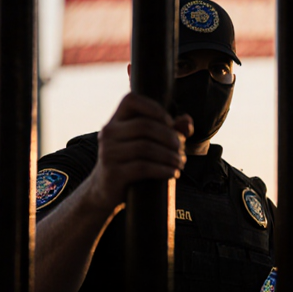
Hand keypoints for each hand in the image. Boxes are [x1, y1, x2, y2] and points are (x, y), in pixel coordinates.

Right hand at [86, 93, 192, 211]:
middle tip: (181, 149)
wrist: (105, 191)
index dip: (154, 107)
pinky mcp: (112, 173)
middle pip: (144, 126)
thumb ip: (169, 130)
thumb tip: (187, 122)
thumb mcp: (148, 143)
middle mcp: (108, 133)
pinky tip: (173, 173)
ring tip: (180, 163)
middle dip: (169, 136)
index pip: (131, 100)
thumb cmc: (131, 162)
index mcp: (115, 121)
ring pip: (145, 147)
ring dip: (170, 155)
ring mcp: (107, 153)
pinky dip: (163, 169)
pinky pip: (142, 167)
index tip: (170, 123)